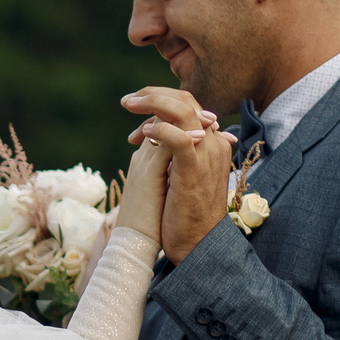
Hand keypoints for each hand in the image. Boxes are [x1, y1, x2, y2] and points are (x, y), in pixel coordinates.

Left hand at [123, 87, 233, 261]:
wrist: (194, 243)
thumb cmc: (182, 212)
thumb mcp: (178, 174)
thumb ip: (172, 153)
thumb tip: (153, 136)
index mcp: (209, 144)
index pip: (188, 106)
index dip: (160, 102)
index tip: (135, 110)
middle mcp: (212, 144)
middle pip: (187, 102)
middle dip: (154, 95)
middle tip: (128, 100)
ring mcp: (205, 156)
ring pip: (184, 112)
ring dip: (154, 103)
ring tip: (129, 104)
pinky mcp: (193, 171)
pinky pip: (179, 140)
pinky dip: (160, 130)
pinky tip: (142, 134)